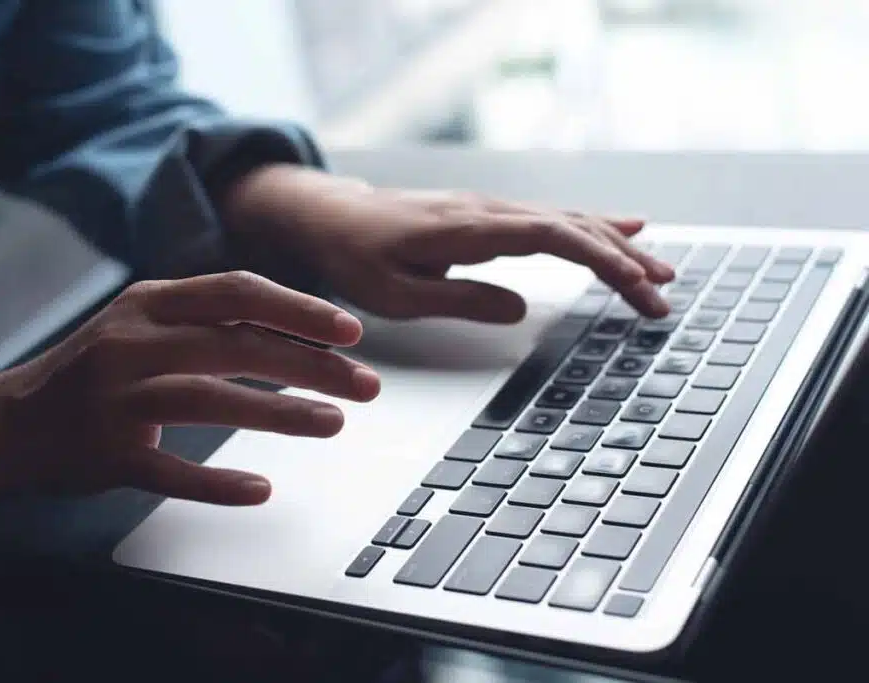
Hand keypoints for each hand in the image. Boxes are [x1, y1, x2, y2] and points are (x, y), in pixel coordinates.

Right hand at [0, 272, 380, 523]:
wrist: (6, 422)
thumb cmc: (91, 370)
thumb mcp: (140, 321)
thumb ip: (205, 316)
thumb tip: (294, 321)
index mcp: (148, 303)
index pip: (238, 292)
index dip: (299, 310)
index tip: (350, 331)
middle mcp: (131, 342)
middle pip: (238, 346)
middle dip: (312, 365)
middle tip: (365, 385)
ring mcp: (115, 398)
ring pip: (213, 401)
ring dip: (282, 414)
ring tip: (333, 424)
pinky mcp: (105, 454)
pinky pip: (170, 470)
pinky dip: (218, 482)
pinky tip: (261, 487)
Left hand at [224, 166, 675, 323]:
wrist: (329, 219)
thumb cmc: (355, 258)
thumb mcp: (396, 293)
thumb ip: (459, 300)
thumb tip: (521, 309)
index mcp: (469, 229)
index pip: (553, 237)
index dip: (601, 260)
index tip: (637, 287)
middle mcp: (487, 210)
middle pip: (572, 227)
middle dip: (624, 260)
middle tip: (664, 295)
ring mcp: (490, 209)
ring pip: (567, 220)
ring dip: (616, 245)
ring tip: (660, 271)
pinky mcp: (487, 216)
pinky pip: (550, 219)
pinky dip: (591, 227)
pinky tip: (622, 229)